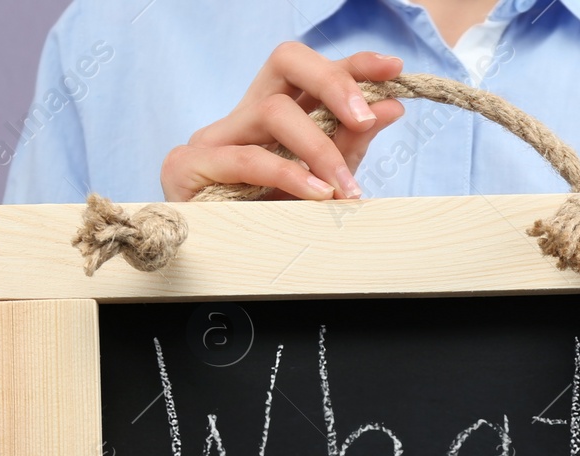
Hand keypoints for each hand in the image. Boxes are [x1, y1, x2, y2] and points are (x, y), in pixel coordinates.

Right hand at [161, 44, 407, 202]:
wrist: (223, 271)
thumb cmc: (271, 226)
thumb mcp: (323, 182)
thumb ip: (351, 144)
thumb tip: (391, 106)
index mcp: (273, 113)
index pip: (310, 68)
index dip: (350, 63)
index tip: (392, 69)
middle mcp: (243, 116)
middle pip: (286, 61)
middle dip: (334, 83)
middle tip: (366, 118)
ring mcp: (212, 138)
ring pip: (273, 112)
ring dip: (319, 148)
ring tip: (345, 187)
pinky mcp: (188, 166)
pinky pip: (247, 159)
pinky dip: (289, 175)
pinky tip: (317, 195)